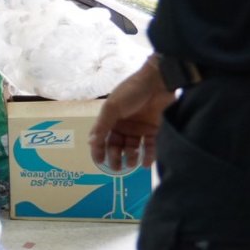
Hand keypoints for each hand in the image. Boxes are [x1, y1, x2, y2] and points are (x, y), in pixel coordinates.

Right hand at [88, 55, 174, 171]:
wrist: (158, 82)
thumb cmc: (131, 92)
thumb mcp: (112, 107)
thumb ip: (103, 125)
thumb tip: (90, 143)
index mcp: (110, 119)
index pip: (101, 138)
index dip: (98, 150)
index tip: (99, 162)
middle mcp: (123, 125)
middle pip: (116, 145)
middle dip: (115, 157)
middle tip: (117, 168)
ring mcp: (139, 128)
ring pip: (132, 147)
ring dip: (131, 157)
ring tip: (131, 164)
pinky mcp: (154, 130)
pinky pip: (150, 145)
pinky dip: (148, 155)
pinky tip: (146, 163)